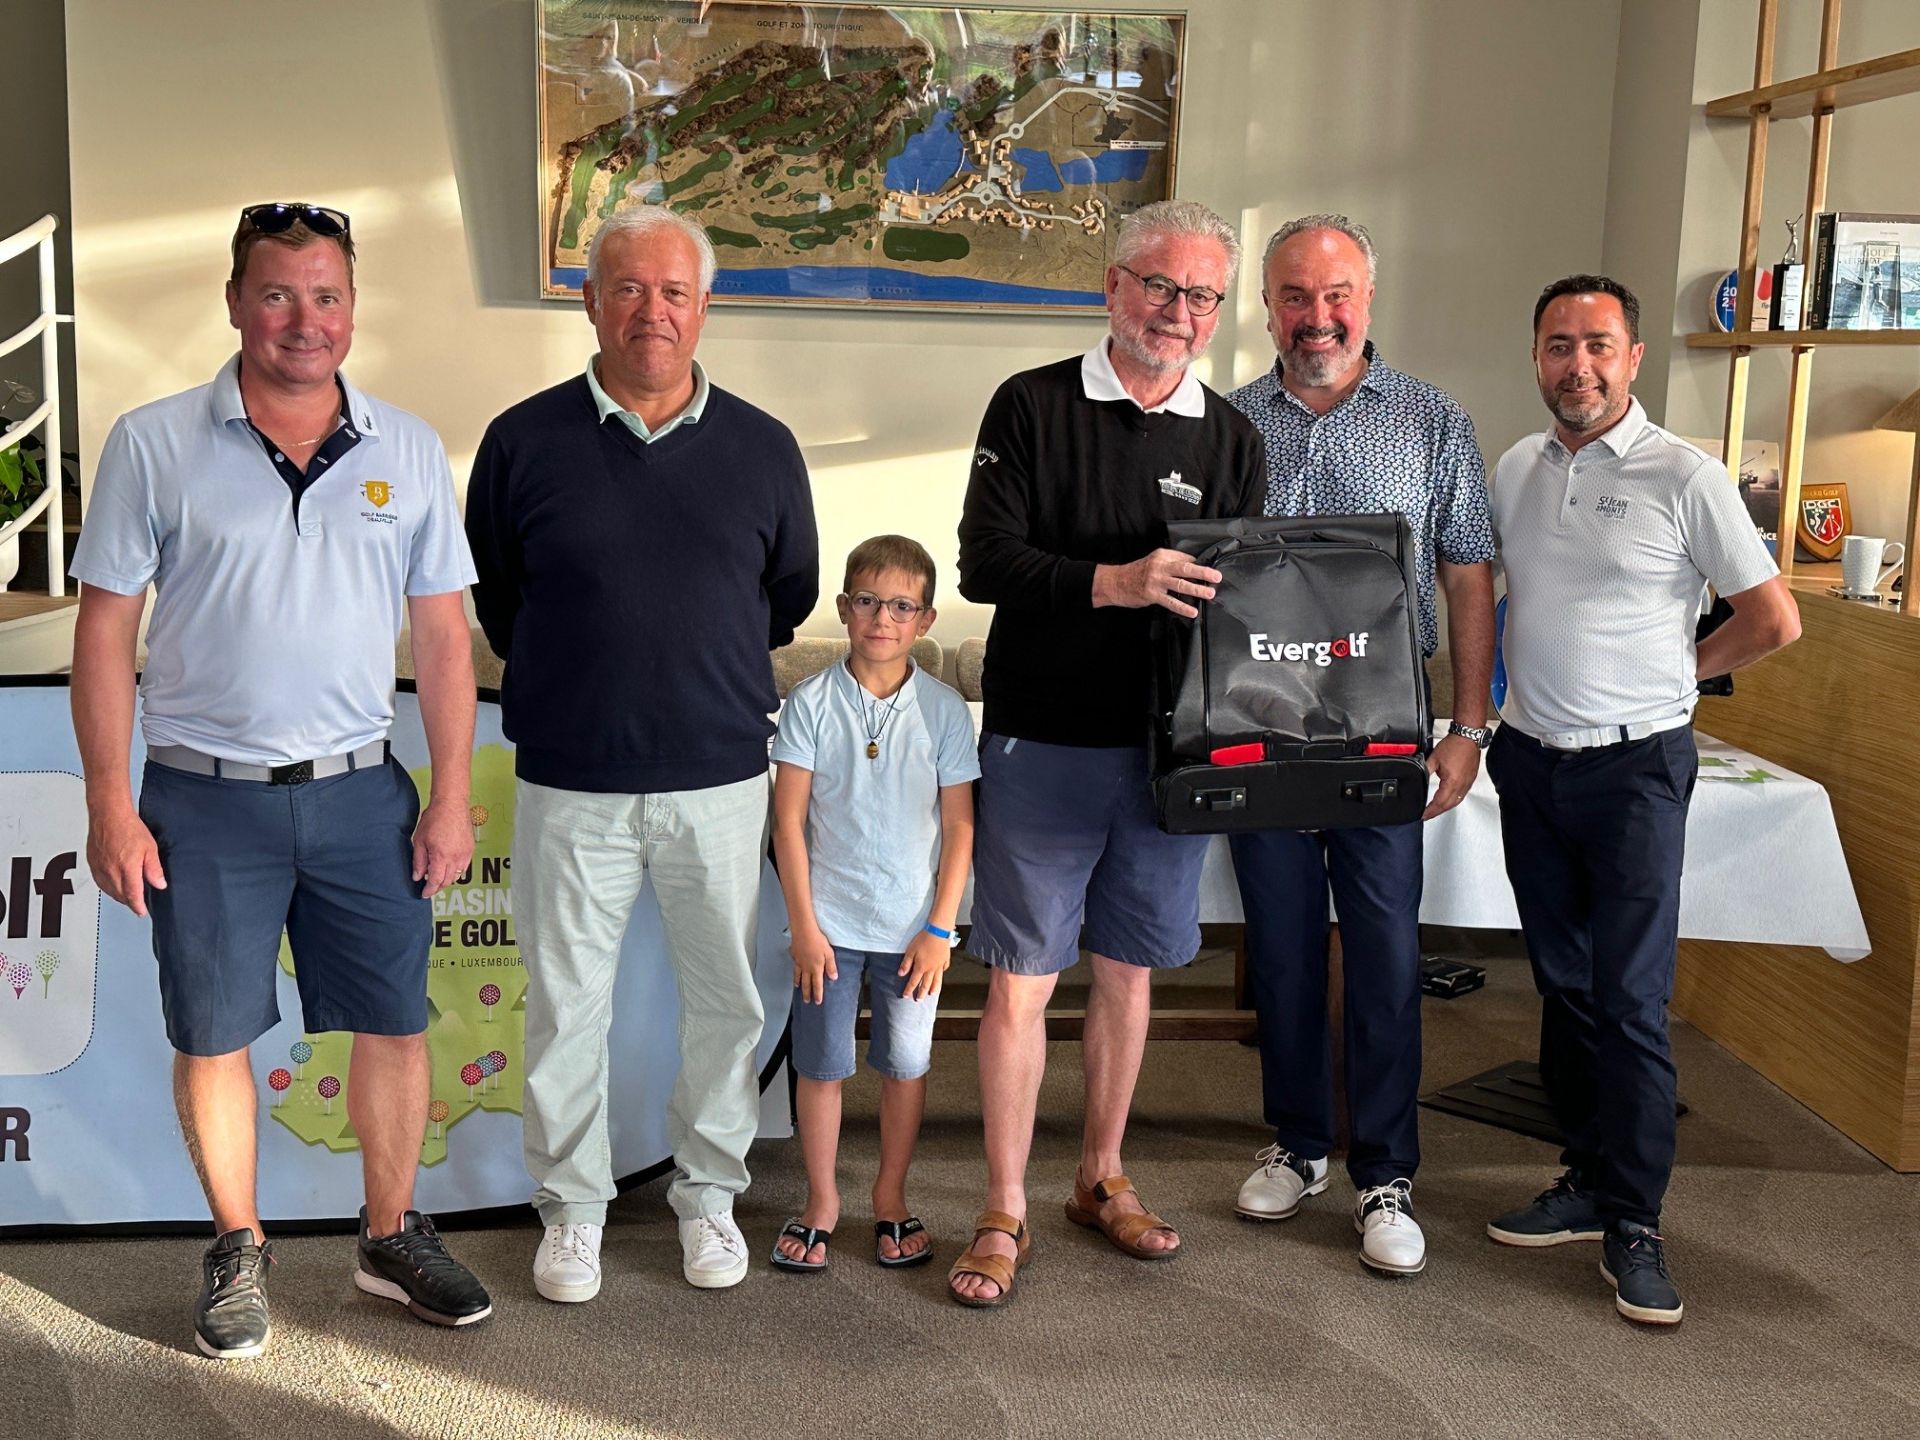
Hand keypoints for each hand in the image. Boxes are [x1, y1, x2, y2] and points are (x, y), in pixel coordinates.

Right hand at [88, 805, 164, 916]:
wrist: (108, 814)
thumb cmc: (128, 827)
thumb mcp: (150, 848)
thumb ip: (154, 869)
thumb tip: (159, 884)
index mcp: (126, 868)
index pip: (132, 895)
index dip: (138, 906)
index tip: (142, 912)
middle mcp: (110, 871)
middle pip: (120, 895)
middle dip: (130, 902)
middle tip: (138, 904)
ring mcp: (99, 868)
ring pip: (108, 890)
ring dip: (119, 896)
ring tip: (128, 896)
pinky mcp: (92, 863)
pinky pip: (100, 882)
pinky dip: (108, 887)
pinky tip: (114, 885)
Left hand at [412, 799, 473, 897]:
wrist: (451, 804)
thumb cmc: (434, 819)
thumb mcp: (419, 840)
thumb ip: (418, 861)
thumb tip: (417, 876)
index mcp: (441, 857)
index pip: (436, 881)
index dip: (429, 890)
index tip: (424, 894)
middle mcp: (455, 858)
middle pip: (447, 881)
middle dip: (438, 886)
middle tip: (429, 886)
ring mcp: (465, 854)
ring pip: (456, 875)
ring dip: (447, 879)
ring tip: (437, 876)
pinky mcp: (470, 849)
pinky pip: (463, 866)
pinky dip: (455, 870)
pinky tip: (448, 866)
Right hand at [791, 926, 837, 1004]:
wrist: (803, 931)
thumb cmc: (818, 941)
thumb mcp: (829, 953)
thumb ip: (831, 966)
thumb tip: (833, 978)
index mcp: (816, 968)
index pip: (817, 985)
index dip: (817, 994)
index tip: (817, 1002)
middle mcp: (806, 968)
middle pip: (806, 983)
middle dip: (807, 993)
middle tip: (806, 1001)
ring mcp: (799, 962)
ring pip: (798, 976)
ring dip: (798, 983)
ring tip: (798, 988)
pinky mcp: (794, 955)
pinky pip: (794, 966)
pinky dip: (794, 970)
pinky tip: (795, 970)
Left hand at [899, 930, 950, 1000]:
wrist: (938, 931)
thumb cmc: (923, 939)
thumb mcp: (910, 951)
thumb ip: (906, 964)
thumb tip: (901, 974)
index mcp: (921, 967)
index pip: (914, 981)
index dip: (909, 990)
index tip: (906, 996)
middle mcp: (931, 968)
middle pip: (926, 984)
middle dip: (922, 993)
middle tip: (919, 1000)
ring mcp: (939, 965)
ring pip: (937, 980)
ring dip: (934, 988)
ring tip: (932, 994)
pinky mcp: (945, 959)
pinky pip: (944, 969)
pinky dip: (942, 974)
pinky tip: (941, 975)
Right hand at [1095, 549, 1222, 618]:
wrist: (1116, 582)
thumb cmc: (1137, 572)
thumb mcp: (1154, 561)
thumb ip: (1171, 564)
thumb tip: (1193, 571)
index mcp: (1162, 555)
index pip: (1185, 558)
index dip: (1199, 565)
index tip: (1211, 572)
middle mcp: (1160, 566)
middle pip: (1186, 568)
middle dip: (1203, 573)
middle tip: (1217, 577)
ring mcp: (1156, 581)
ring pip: (1180, 584)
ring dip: (1197, 589)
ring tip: (1209, 593)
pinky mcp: (1152, 594)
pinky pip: (1170, 602)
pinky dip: (1183, 607)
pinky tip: (1192, 611)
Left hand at [1422, 733, 1480, 820]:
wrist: (1468, 736)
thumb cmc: (1455, 745)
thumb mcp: (1434, 758)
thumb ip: (1425, 770)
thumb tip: (1418, 777)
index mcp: (1452, 782)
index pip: (1439, 802)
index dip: (1430, 811)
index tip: (1423, 815)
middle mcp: (1462, 785)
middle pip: (1448, 805)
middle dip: (1437, 812)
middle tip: (1427, 816)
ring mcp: (1468, 783)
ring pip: (1456, 801)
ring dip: (1445, 808)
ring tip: (1436, 810)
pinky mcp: (1470, 779)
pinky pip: (1462, 795)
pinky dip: (1453, 800)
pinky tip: (1448, 800)